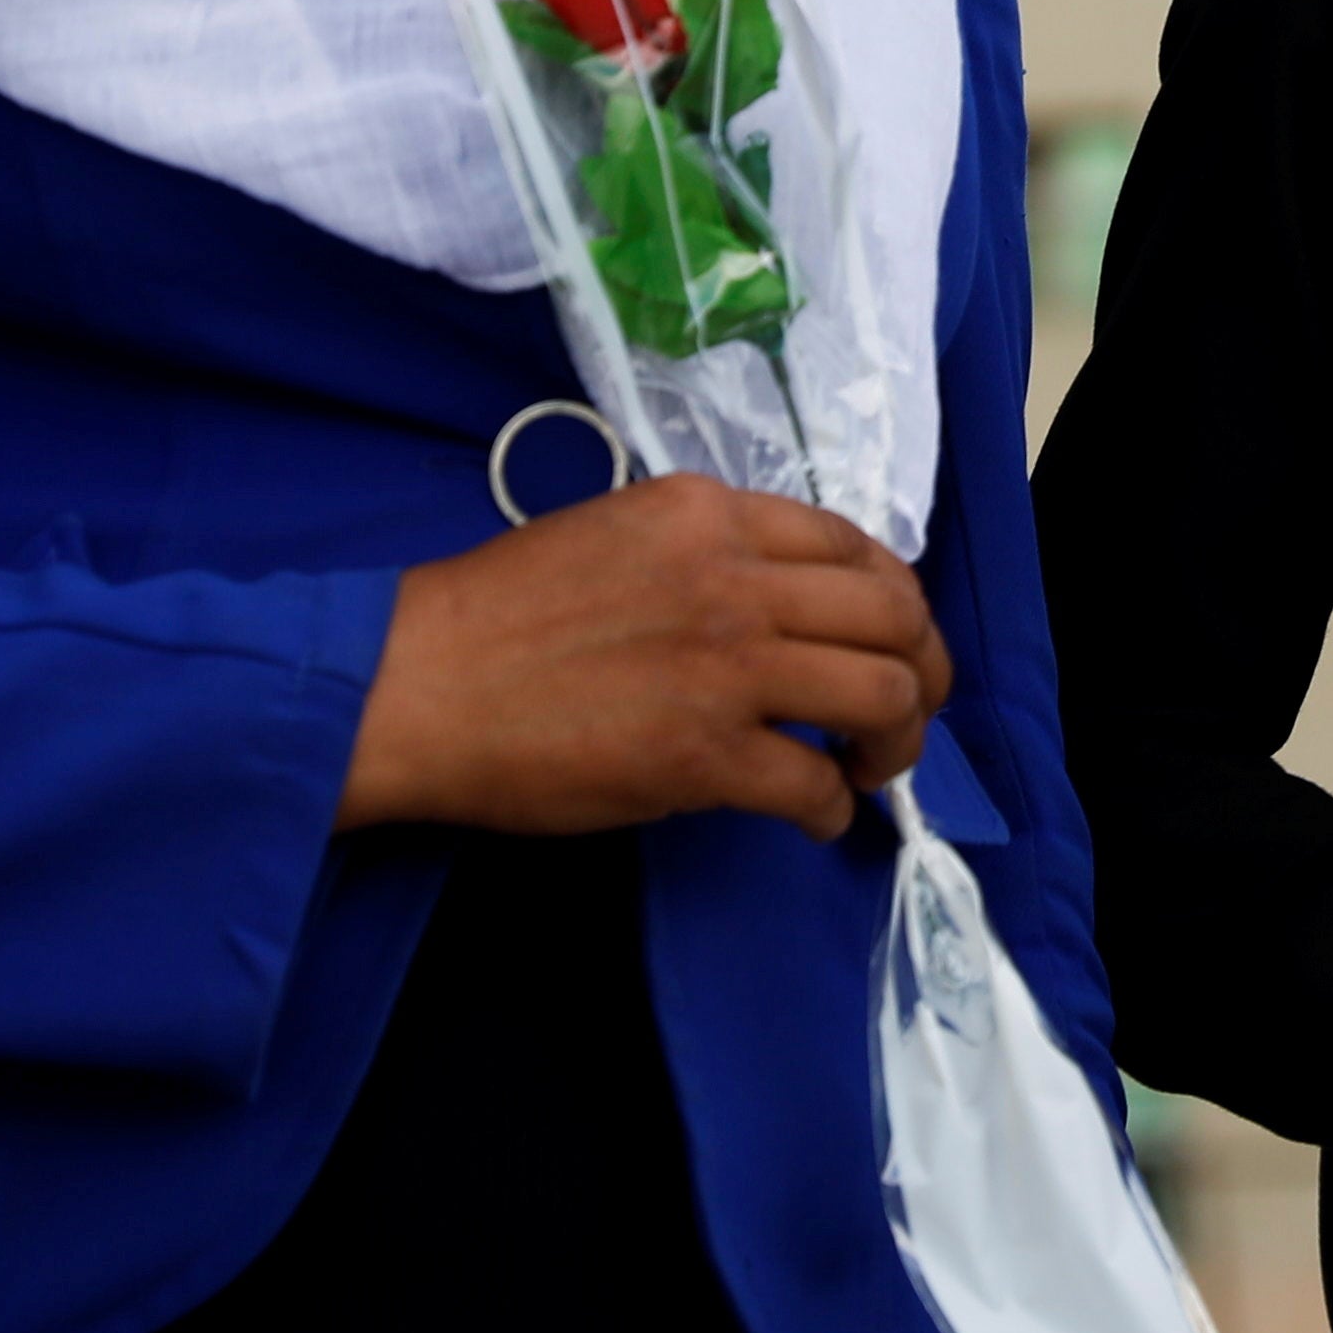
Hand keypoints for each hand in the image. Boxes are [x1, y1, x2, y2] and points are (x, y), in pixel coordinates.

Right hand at [337, 475, 949, 842]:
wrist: (410, 684)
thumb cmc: (496, 617)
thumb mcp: (619, 536)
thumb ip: (708, 556)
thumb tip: (784, 604)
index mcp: (712, 515)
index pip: (858, 544)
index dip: (893, 601)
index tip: (888, 639)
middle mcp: (735, 577)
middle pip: (895, 615)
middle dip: (923, 670)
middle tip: (905, 715)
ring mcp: (725, 665)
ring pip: (881, 693)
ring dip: (898, 741)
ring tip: (872, 769)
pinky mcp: (702, 754)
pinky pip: (814, 784)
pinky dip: (832, 809)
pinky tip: (813, 817)